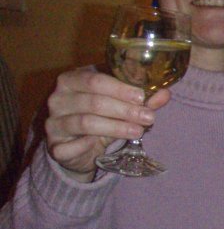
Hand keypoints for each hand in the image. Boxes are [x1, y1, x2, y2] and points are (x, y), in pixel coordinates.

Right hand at [44, 68, 169, 180]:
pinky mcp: (54, 146)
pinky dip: (86, 145)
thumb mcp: (120, 106)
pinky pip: (69, 147)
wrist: (80, 149)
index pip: (94, 80)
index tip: (142, 97)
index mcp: (71, 81)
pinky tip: (100, 145)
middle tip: (148, 117)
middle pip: (93, 102)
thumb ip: (140, 100)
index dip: (120, 89)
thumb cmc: (101, 118)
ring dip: (116, 127)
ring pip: (85, 122)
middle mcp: (58, 99)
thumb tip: (165, 93)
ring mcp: (53, 123)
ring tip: (138, 131)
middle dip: (124, 110)